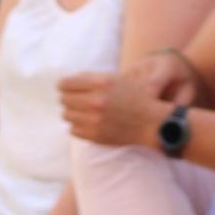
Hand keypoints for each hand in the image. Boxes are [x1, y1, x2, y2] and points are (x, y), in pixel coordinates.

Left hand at [58, 59, 174, 147]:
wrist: (151, 122)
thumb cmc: (134, 97)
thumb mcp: (114, 79)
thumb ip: (89, 79)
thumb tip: (63, 84)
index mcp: (101, 83)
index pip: (65, 84)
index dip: (64, 86)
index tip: (67, 89)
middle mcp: (96, 100)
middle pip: (64, 100)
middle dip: (69, 99)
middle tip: (78, 101)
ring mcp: (95, 119)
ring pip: (67, 115)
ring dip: (74, 113)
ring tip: (85, 112)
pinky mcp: (95, 135)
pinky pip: (73, 130)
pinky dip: (79, 126)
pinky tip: (89, 123)